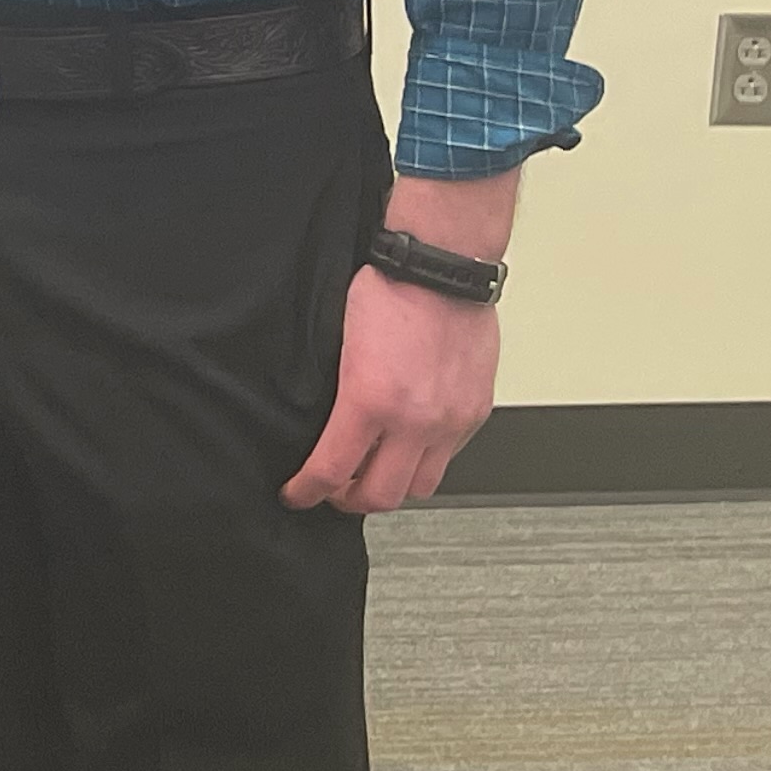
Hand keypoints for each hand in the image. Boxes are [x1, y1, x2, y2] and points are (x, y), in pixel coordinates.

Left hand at [283, 166, 518, 513]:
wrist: (440, 268)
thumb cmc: (387, 290)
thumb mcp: (337, 344)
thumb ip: (338, 395)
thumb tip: (323, 427)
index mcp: (369, 401)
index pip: (332, 471)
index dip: (307, 491)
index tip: (296, 494)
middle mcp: (415, 420)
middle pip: (382, 496)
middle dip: (350, 501)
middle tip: (333, 492)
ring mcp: (450, 421)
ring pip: (421, 486)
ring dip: (393, 486)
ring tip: (372, 473)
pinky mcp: (474, 413)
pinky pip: (449, 459)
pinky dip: (424, 462)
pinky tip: (406, 446)